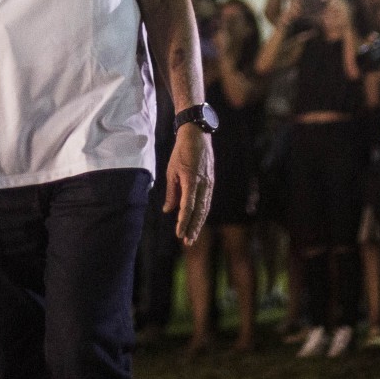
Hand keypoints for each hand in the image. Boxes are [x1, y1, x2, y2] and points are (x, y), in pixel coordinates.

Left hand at [165, 123, 214, 246]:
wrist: (197, 135)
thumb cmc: (181, 152)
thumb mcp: (172, 171)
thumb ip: (172, 192)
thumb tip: (168, 210)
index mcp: (191, 180)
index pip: (188, 206)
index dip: (184, 221)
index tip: (179, 233)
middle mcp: (203, 184)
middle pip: (199, 211)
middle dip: (193, 227)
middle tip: (187, 242)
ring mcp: (209, 183)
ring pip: (205, 208)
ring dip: (198, 223)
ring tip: (192, 236)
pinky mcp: (211, 182)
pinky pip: (207, 201)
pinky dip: (202, 213)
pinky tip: (198, 221)